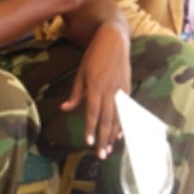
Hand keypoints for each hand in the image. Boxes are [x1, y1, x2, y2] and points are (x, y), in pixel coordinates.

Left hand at [60, 23, 130, 158]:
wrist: (114, 39)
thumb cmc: (94, 54)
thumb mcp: (81, 72)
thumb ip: (76, 93)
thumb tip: (65, 108)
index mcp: (95, 86)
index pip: (92, 112)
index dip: (90, 128)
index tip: (88, 142)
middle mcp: (109, 90)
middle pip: (107, 119)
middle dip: (103, 138)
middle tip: (101, 155)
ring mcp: (121, 89)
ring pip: (118, 117)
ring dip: (114, 134)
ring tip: (110, 149)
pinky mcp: (128, 87)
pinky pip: (126, 109)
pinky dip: (124, 122)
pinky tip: (121, 133)